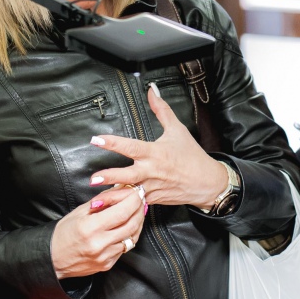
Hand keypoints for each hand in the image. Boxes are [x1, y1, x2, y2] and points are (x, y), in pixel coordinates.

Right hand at [50, 185, 145, 278]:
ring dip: (138, 222)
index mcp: (90, 227)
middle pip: (132, 224)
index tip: (136, 192)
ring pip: (132, 237)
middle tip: (140, 200)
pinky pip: (125, 248)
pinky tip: (127, 227)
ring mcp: (105, 256)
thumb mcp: (79, 212)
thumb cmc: (64, 233)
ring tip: (137, 212)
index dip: (133, 200)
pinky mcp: (108, 264)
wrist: (53, 259)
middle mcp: (99, 243)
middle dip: (140, 209)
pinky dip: (129, 235)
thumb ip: (102, 202)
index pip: (122, 211)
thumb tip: (120, 190)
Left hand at [89, 83, 226, 208]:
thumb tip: (152, 91)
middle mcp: (152, 171)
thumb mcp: (178, 130)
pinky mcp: (153, 199)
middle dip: (110, 177)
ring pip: (130, 193)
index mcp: (155, 152)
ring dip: (113, 196)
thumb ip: (161, 110)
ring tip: (95, 202)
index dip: (113, 143)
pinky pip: (135, 203)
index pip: (131, 146)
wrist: (206, 183)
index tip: (96, 140)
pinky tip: (109, 207)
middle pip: (127, 175)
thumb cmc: (191, 155)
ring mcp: (152, 187)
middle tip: (93, 178)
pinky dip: (123, 204)